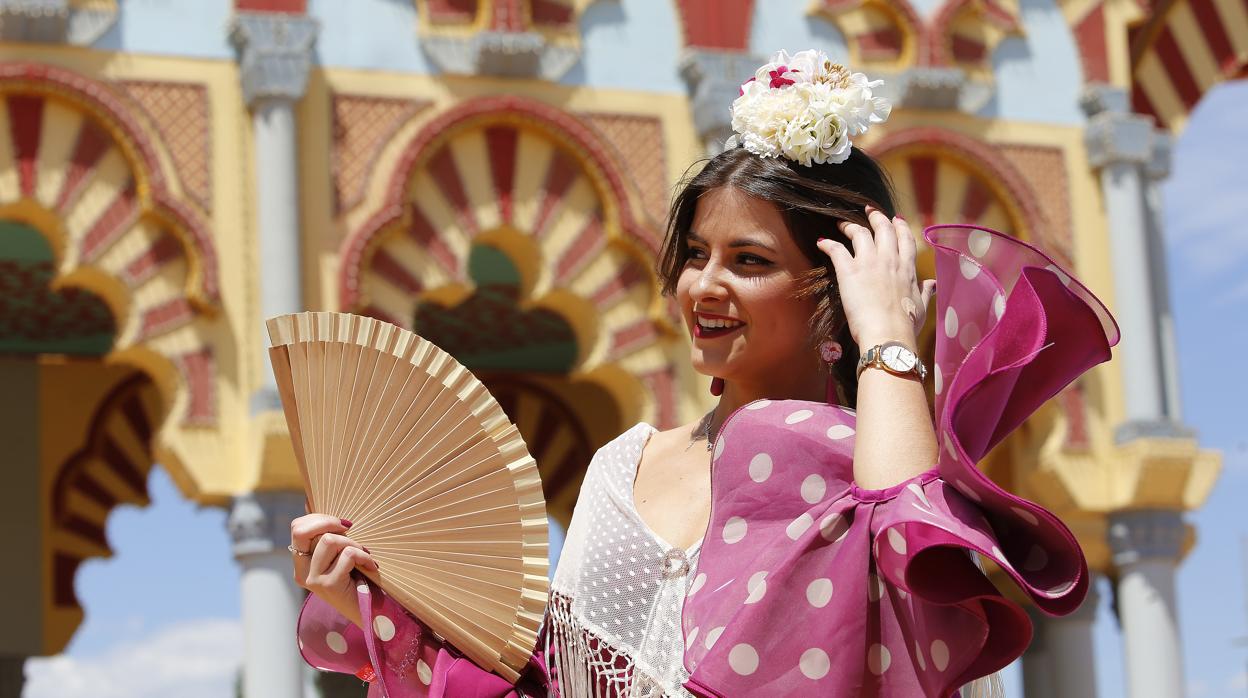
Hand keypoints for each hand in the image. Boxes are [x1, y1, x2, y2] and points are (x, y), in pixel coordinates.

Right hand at [291, 513, 377, 627]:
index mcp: (301, 562)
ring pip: (329, 540)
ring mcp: (313, 579)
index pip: (297, 527)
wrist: (369, 613)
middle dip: (329, 522)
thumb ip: (328, 535)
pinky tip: (371, 566)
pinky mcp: (328, 585)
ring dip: (353, 543)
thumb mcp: (339, 555)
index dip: (319, 517)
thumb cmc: (358, 579)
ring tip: (364, 554)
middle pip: (302, 530)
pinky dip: (364, 556)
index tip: (342, 524)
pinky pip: (348, 554)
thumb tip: (312, 503)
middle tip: (350, 529)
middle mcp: (302, 572)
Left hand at [816, 207, 935, 347]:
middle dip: (876, 216)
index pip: (905, 239)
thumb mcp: (921, 306)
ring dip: (850, 226)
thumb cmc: (905, 325)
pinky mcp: (849, 271)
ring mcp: (869, 263)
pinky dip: (828, 243)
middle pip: (883, 228)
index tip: (896, 219)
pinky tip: (822, 241)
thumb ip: (925, 291)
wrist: (888, 334)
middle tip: (869, 210)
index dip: (900, 226)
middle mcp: (889, 260)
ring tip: (842, 224)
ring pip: (860, 233)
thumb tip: (932, 283)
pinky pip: (837, 249)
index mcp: (907, 268)